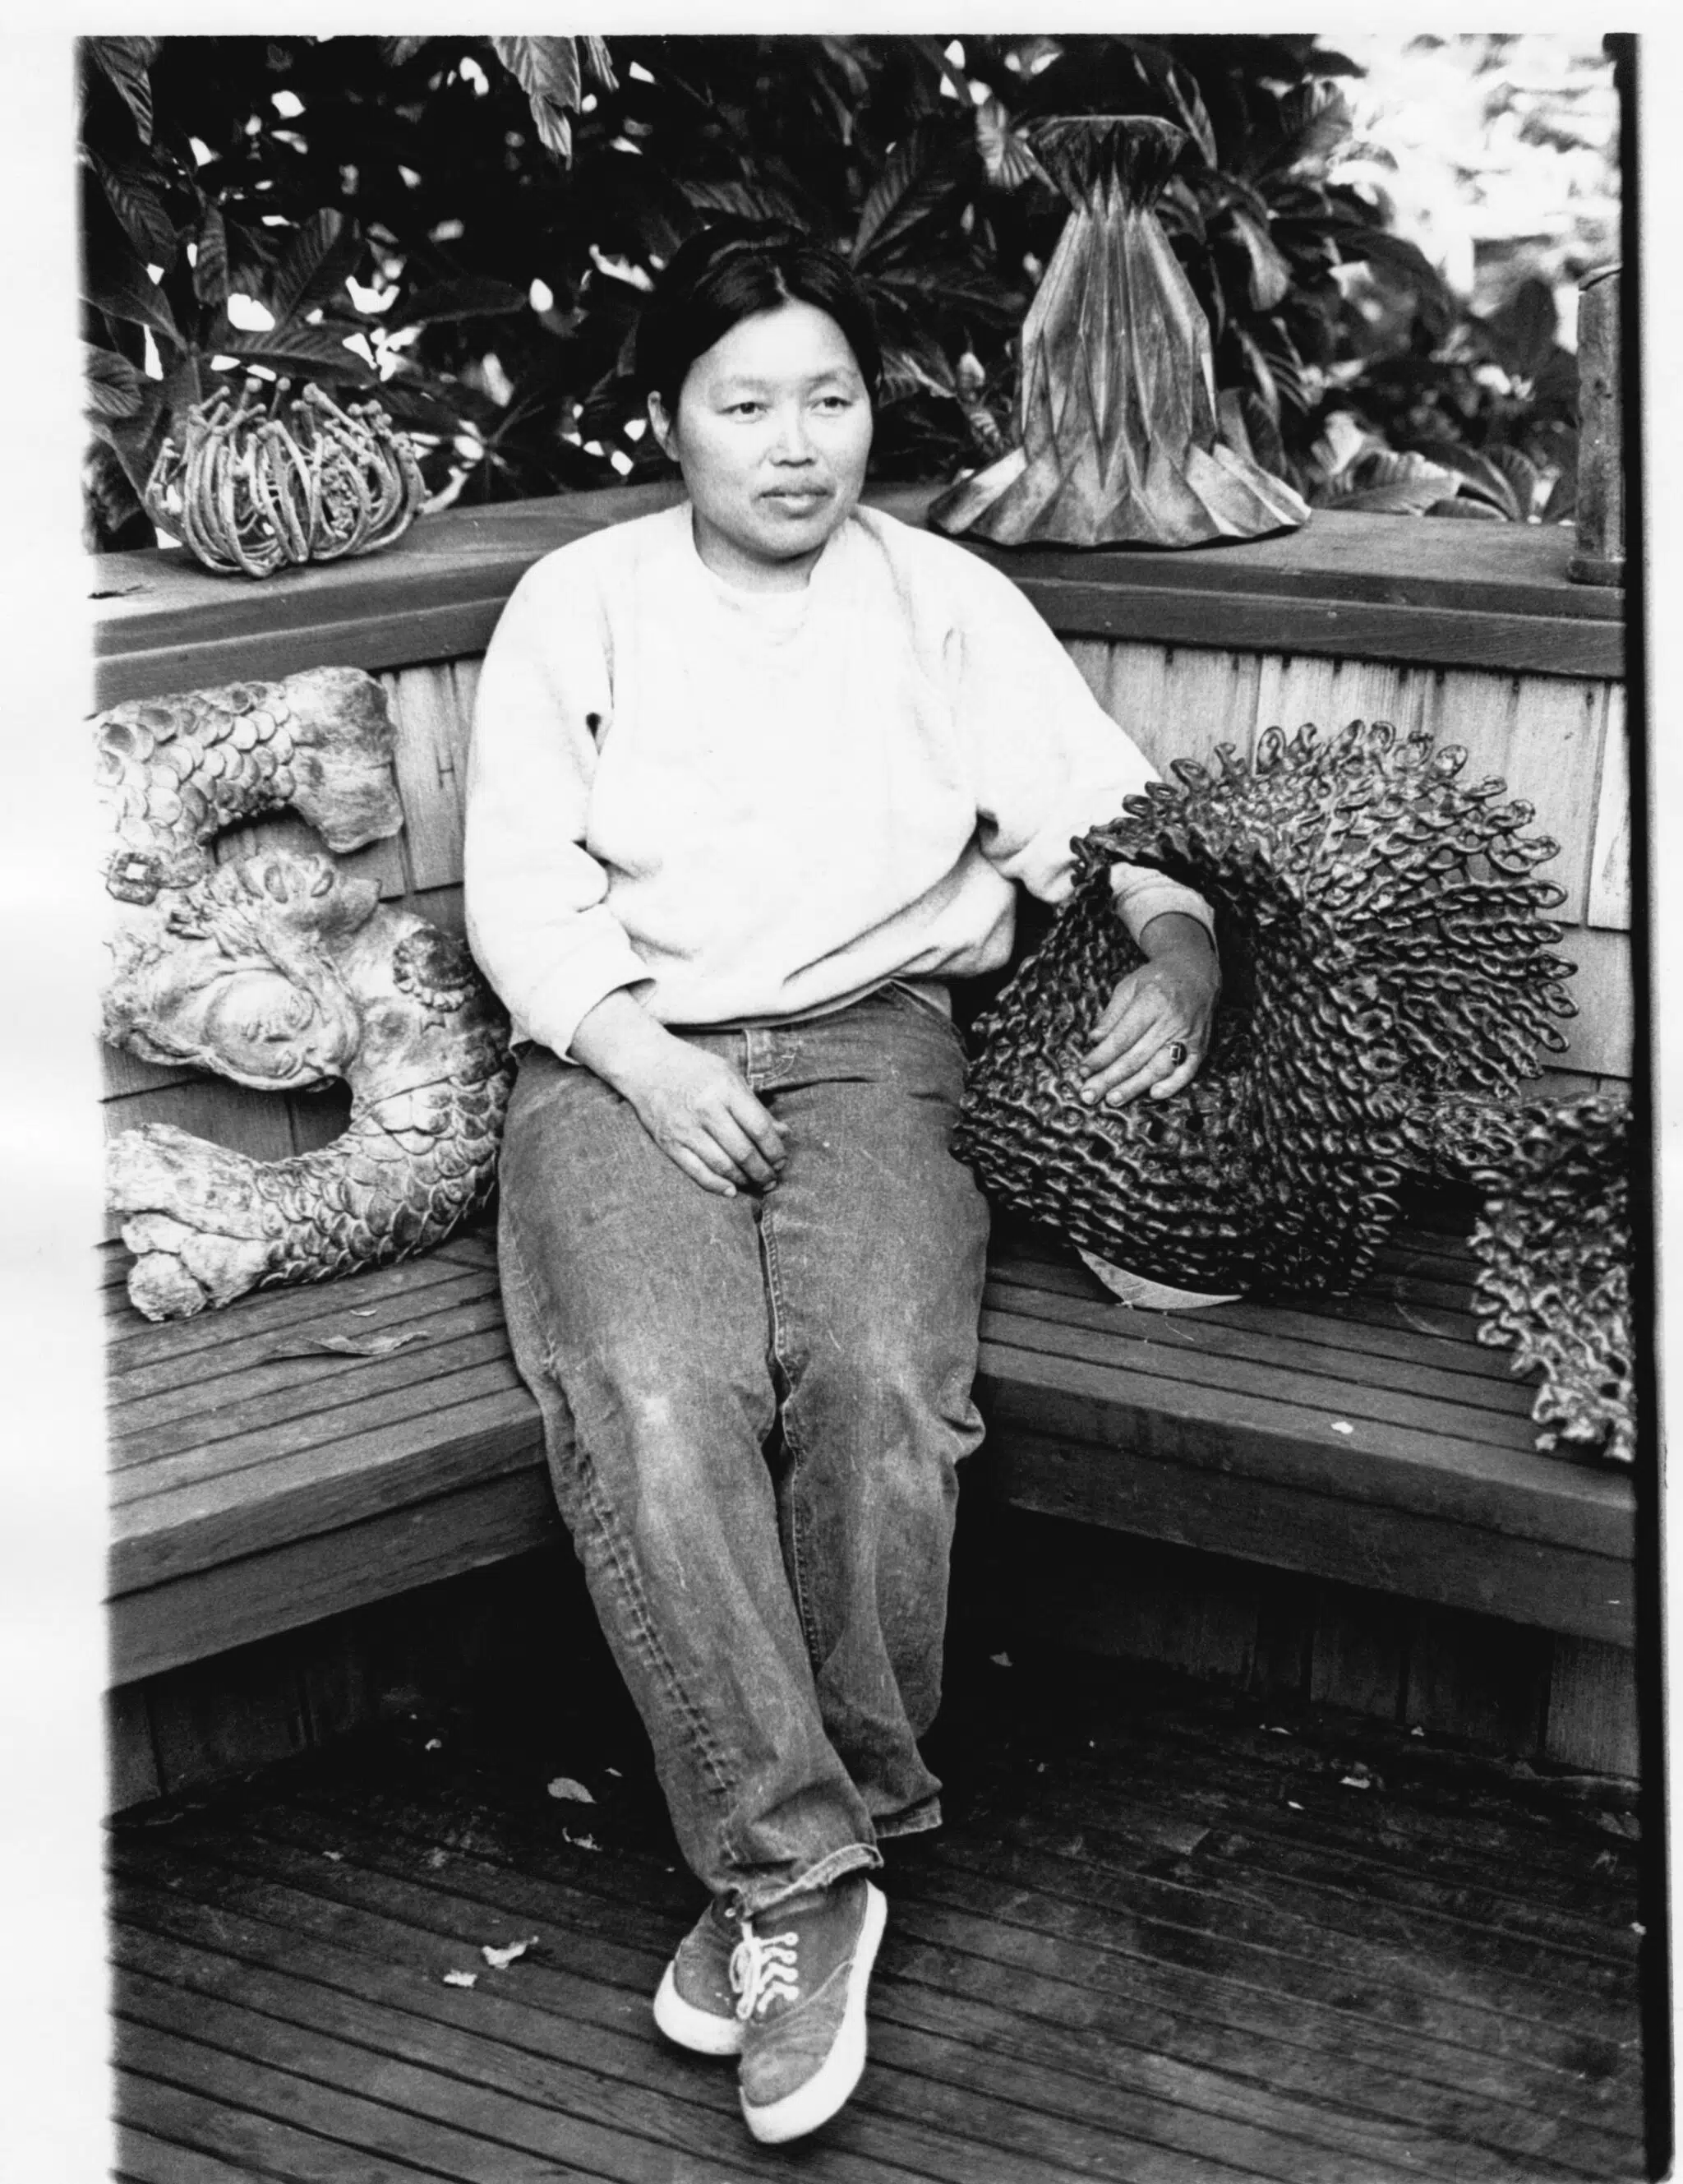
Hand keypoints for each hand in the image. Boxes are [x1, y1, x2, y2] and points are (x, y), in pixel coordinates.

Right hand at [571, 991, 785, 1196]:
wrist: (647, 1064)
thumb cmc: (695, 1068)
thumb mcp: (730, 1076)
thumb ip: (756, 1106)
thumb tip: (783, 1133)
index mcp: (724, 1089)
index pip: (759, 1128)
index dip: (775, 1150)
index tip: (781, 1159)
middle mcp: (705, 1109)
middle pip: (743, 1151)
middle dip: (763, 1170)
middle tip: (773, 1178)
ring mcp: (685, 1128)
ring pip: (722, 1165)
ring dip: (744, 1180)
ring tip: (756, 1183)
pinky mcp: (669, 1142)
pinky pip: (696, 1171)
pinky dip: (716, 1185)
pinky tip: (732, 1190)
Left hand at [1078, 913, 1218, 1109]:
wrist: (1196, 972)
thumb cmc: (1156, 979)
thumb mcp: (1128, 986)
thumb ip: (1111, 1014)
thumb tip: (1094, 1039)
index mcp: (1152, 1002)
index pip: (1121, 1038)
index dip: (1100, 1058)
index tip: (1083, 1071)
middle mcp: (1172, 1021)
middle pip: (1136, 1057)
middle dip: (1109, 1079)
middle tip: (1088, 1094)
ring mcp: (1188, 1036)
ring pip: (1159, 1068)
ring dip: (1134, 1087)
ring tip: (1113, 1099)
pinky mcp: (1200, 1046)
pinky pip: (1187, 1071)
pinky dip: (1172, 1085)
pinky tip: (1152, 1094)